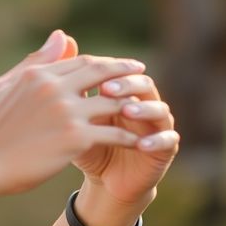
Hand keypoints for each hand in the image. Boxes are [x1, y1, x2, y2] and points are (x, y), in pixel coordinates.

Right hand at [0, 31, 149, 200]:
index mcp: (37, 75)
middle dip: (126, 72)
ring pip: (113, 101)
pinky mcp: (75, 139)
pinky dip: (130, 136)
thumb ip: (34, 63)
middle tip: (143, 75)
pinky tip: (139, 141)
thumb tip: (62, 36)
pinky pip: (114, 133)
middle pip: (101, 72)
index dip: (105, 63)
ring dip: (133, 103)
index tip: (120, 66)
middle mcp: (54, 87)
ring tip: (147, 109)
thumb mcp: (1, 88)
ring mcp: (66, 112)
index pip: (81, 60)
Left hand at [72, 69, 178, 205]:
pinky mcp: (166, 148)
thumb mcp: (70, 117)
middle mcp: (143, 103)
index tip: (86, 73)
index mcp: (121, 92)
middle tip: (107, 89)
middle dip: (126, 84)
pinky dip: (157, 140)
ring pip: (160, 109)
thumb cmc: (83, 143)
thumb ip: (65, 87)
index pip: (118, 71)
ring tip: (126, 112)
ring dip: (144, 109)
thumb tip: (57, 46)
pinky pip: (169, 140)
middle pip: (143, 83)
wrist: (102, 178)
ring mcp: (157, 125)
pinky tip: (141, 143)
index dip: (105, 70)